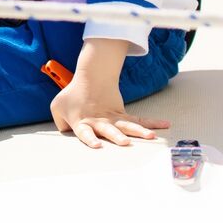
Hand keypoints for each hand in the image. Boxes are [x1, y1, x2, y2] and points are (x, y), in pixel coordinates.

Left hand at [50, 78, 170, 148]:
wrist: (91, 77)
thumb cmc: (72, 94)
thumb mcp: (58, 107)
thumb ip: (59, 123)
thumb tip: (66, 134)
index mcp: (82, 122)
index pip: (85, 133)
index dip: (91, 139)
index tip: (98, 146)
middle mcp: (99, 121)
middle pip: (109, 130)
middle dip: (117, 136)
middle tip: (125, 143)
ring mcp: (112, 118)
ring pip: (128, 125)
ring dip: (140, 132)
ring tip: (151, 138)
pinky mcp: (122, 114)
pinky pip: (139, 120)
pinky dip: (152, 123)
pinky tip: (165, 126)